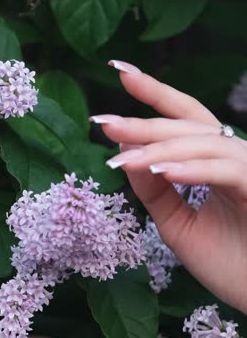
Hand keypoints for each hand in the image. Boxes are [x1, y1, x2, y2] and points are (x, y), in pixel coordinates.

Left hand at [92, 60, 246, 313]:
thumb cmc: (231, 266)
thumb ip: (154, 190)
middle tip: (104, 123)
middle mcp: (237, 160)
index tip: (120, 72)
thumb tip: (125, 153)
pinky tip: (161, 170)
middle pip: (189, 126)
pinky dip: (193, 168)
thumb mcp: (177, 225)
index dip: (156, 93)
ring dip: (159, 149)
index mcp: (217, 164)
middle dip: (144, 123)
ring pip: (204, 144)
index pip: (185, 119)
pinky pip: (228, 171)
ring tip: (121, 159)